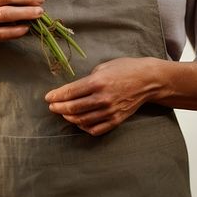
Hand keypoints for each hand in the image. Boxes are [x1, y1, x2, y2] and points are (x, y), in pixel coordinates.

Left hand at [44, 57, 161, 135]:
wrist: (148, 80)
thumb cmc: (125, 68)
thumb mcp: (103, 67)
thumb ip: (88, 79)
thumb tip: (73, 90)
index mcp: (97, 82)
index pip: (70, 92)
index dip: (56, 96)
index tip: (48, 97)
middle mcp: (102, 98)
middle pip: (73, 108)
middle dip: (58, 108)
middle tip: (52, 106)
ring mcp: (110, 111)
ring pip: (82, 121)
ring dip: (69, 118)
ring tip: (64, 113)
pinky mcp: (117, 120)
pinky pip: (96, 129)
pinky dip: (84, 128)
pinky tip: (80, 122)